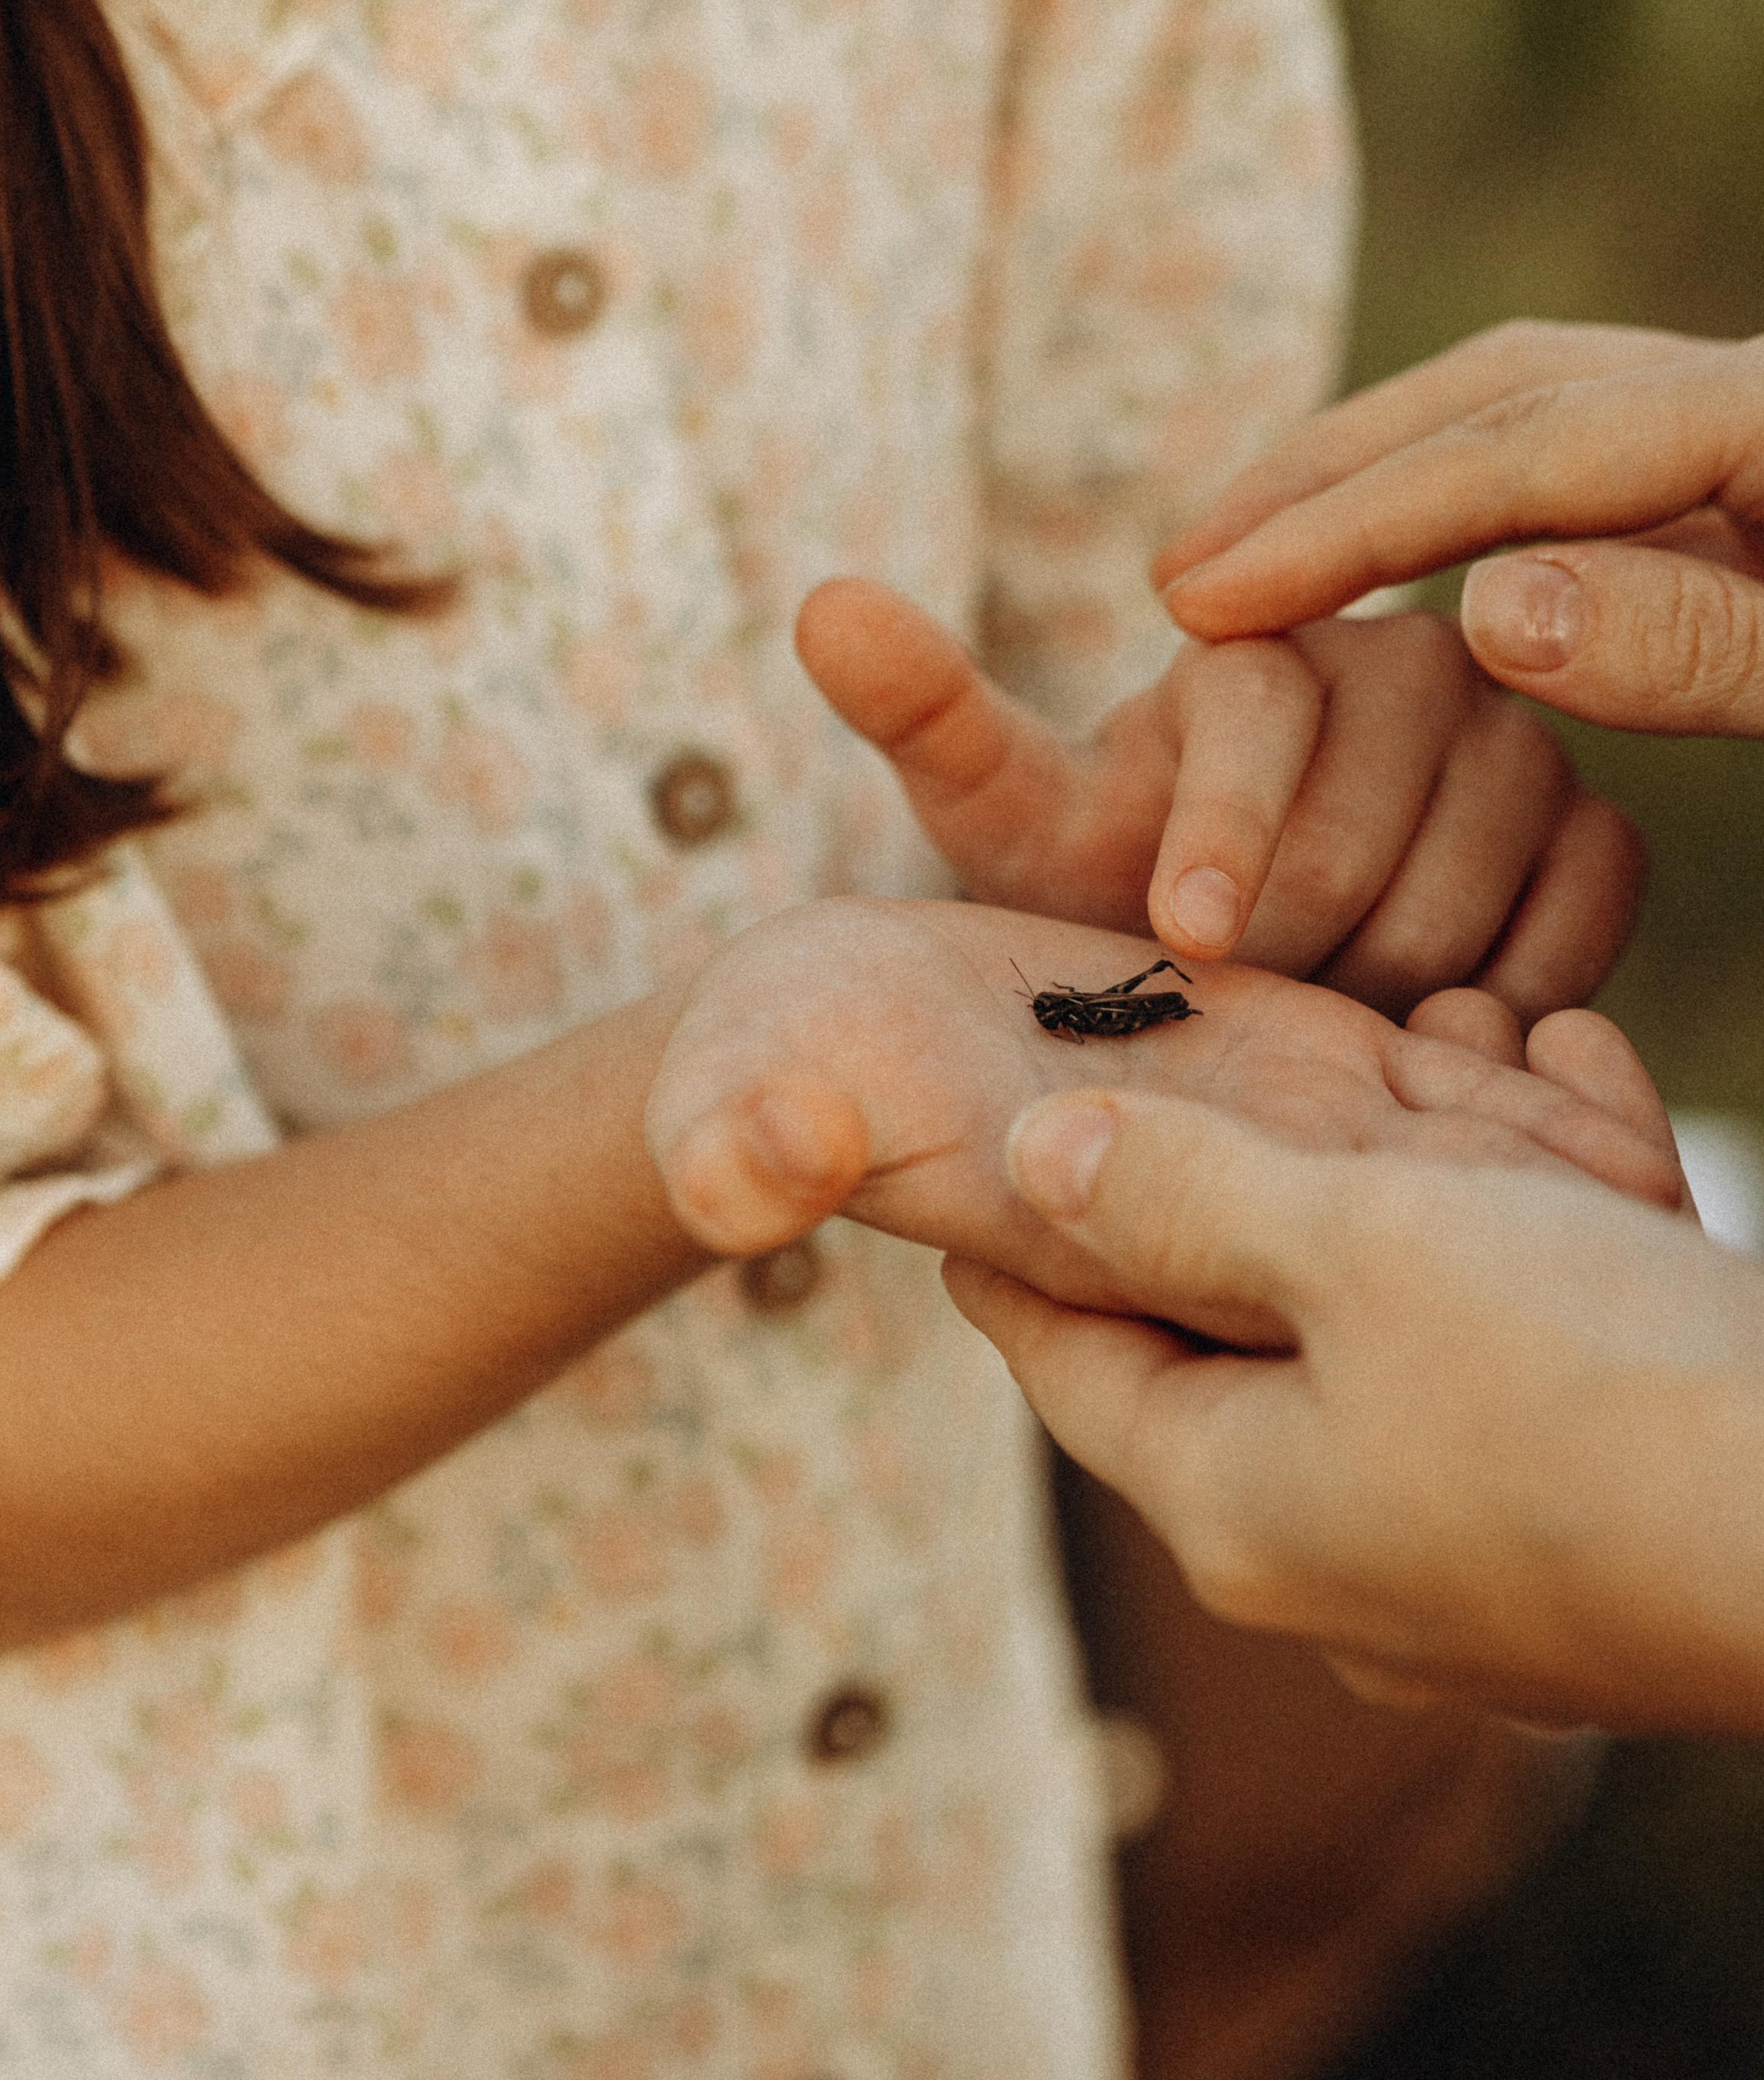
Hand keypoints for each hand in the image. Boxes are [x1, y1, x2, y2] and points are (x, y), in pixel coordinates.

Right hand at [645, 903, 1684, 1304]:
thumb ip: (742, 1138)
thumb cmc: (765, 1064)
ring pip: (1419, 1200)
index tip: (1387, 1175)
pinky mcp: (1299, 1079)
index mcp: (1075, 1252)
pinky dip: (1509, 1087)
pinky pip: (1430, 1108)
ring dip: (1513, 1158)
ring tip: (1575, 1073)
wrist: (820, 1011)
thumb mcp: (737, 1091)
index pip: (1214, 1301)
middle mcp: (1186, 1235)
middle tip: (1554, 1164)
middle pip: (1354, 1279)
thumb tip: (744, 1175)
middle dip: (1464, 1225)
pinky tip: (1555, 1026)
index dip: (1314, 1259)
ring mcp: (1252, 1162)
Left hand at [796, 576, 1639, 1023]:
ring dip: (1385, 984)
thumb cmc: (1095, 888)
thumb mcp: (1001, 815)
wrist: (1215, 966)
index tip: (1185, 935)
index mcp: (1256, 638)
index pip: (1258, 717)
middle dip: (1287, 948)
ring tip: (1314, 1025)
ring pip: (1472, 883)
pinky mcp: (1589, 828)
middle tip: (1232, 1015)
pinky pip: (1573, 924)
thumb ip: (924, 713)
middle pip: (1368, 829)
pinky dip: (1502, 996)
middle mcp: (1399, 662)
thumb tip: (818, 601)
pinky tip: (1426, 1033)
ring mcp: (1510, 743)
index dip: (1218, 831)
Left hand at [944, 1027, 1763, 1735]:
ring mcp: (1476, 1563)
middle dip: (1276, 1165)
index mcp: (1237, 1506)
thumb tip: (1033, 1161)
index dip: (1015, 1248)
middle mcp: (1339, 1559)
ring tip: (1468, 1024)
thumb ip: (1183, 1197)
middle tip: (1272, 1039)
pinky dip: (1542, 1216)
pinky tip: (1579, 1086)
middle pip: (1246, 1325)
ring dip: (1430, 1167)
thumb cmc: (1584, 1385)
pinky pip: (1525, 1345)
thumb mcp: (1354, 1248)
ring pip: (1405, 1316)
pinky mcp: (1595, 1527)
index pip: (1066, 1358)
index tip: (967, 1171)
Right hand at [1152, 321, 1763, 735]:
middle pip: (1498, 396)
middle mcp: (1749, 386)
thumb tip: (1484, 609)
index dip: (1346, 527)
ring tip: (1247, 563)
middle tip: (1178, 575)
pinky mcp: (1749, 470)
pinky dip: (1456, 502)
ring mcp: (1745, 421)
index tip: (1199, 605)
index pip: (1517, 453)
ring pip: (1524, 408)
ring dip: (1372, 474)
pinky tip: (1387, 562)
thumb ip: (1691, 644)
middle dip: (1322, 476)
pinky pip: (1575, 457)